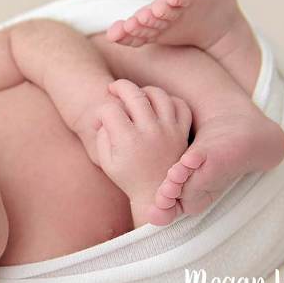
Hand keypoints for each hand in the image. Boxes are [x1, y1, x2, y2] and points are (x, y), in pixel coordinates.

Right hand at [94, 79, 192, 200]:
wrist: (156, 195)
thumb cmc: (128, 178)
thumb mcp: (106, 162)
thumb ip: (102, 136)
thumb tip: (104, 117)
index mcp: (127, 140)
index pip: (109, 109)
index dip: (101, 111)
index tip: (101, 119)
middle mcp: (150, 132)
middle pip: (133, 93)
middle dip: (119, 86)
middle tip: (114, 88)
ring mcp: (169, 131)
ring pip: (158, 94)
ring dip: (144, 90)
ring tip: (137, 95)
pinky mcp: (182, 133)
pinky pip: (179, 105)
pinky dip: (168, 100)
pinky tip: (158, 105)